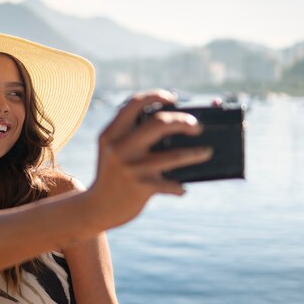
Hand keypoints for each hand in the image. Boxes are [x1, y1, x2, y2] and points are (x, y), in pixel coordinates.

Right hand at [90, 90, 211, 228]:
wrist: (97, 208)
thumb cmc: (112, 174)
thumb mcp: (111, 150)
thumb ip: (129, 134)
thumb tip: (171, 122)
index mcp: (111, 134)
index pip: (134, 104)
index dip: (156, 96)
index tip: (172, 98)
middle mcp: (119, 148)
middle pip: (160, 123)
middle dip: (184, 121)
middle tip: (197, 126)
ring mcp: (131, 168)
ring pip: (174, 156)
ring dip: (195, 154)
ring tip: (206, 152)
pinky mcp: (141, 187)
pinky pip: (170, 184)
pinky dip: (179, 187)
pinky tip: (182, 188)